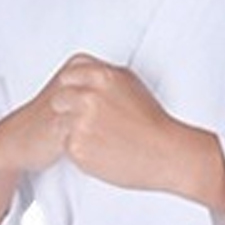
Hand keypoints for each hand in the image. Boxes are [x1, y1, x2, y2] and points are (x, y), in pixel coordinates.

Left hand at [46, 54, 201, 194]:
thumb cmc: (152, 122)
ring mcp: (80, 122)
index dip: (74, 90)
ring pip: (60, 124)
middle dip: (70, 111)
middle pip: (58, 100)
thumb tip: (82, 71)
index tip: (84, 102)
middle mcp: (88, 97)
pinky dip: (82, 151)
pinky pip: (68, 146)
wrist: (166, 154)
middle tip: (93, 124)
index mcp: (101, 77)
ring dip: (75, 132)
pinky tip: (104, 151)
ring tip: (102, 138)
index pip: (67, 76)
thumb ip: (102, 74)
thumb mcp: (131, 84)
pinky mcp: (77, 147)